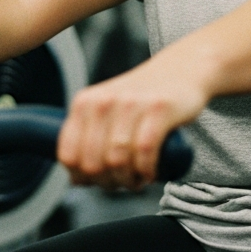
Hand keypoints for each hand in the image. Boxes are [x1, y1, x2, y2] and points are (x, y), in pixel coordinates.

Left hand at [57, 59, 207, 189]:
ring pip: (118, 160)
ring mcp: (132, 103)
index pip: (68, 155)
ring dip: (128, 180)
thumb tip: (76, 179)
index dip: (81, 177)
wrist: (181, 69)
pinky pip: (145, 150)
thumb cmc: (141, 99)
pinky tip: (150, 173)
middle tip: (122, 182)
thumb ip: (88, 137)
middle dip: (107, 182)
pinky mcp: (159, 108)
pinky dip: (146, 170)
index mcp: (84, 103)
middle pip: (93, 163)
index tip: (97, 181)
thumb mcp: (106, 109)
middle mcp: (104, 101)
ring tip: (137, 179)